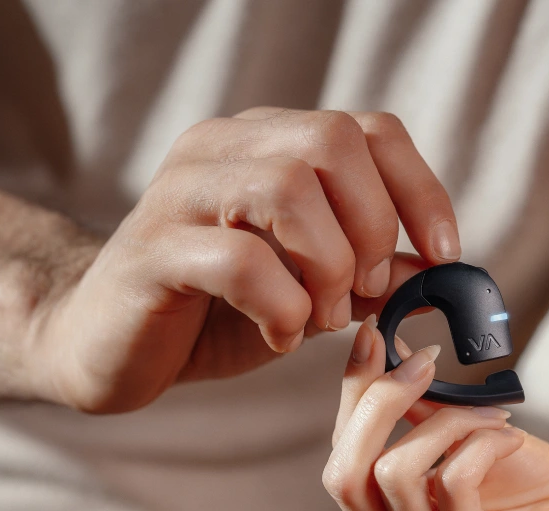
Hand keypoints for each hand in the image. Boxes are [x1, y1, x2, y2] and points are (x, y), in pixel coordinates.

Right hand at [28, 108, 458, 411]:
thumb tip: (440, 271)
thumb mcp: (311, 291)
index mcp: (268, 148)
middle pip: (332, 143)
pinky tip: (280, 336)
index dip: (420, 190)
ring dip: (328, 267)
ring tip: (319, 316)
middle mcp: (223, 151)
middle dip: (372, 228)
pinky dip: (282, 308)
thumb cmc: (216, 313)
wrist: (104, 343)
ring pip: (288, 188)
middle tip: (363, 291)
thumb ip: (371, 275)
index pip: (367, 129)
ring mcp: (182, 193)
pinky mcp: (152, 250)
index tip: (444, 255)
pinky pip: (240, 260)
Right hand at [323, 320, 548, 510]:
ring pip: (396, 471)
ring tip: (493, 415)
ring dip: (449, 421)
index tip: (374, 334)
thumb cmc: (537, 490)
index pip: (342, 459)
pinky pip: (454, 480)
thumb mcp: (468, 438)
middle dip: (378, 402)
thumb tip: (387, 347)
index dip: (352, 394)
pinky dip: (484, 442)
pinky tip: (512, 438)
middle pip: (344, 473)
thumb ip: (422, 410)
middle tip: (428, 360)